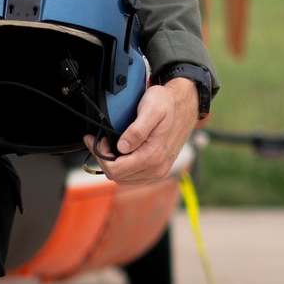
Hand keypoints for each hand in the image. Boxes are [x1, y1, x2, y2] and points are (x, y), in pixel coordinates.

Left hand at [85, 78, 199, 184]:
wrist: (185, 106)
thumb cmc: (168, 104)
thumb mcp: (151, 109)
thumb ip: (136, 130)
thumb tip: (122, 147)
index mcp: (153, 157)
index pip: (116, 170)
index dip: (101, 156)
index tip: (97, 140)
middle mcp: (157, 169)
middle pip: (118, 177)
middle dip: (105, 159)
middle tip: (101, 140)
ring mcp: (158, 171)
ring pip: (125, 179)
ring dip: (113, 164)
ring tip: (109, 145)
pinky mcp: (158, 169)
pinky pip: (134, 177)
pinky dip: (123, 167)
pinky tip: (120, 152)